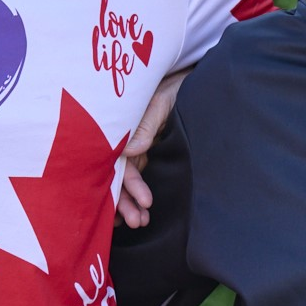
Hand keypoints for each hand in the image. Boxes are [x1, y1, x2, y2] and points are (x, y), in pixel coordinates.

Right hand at [116, 69, 187, 228]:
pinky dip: (133, 195)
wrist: (188, 82)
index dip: (128, 186)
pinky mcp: (145, 153)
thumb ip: (145, 126)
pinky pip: (135, 177)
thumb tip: (131, 151)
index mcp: (120, 131)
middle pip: (117, 178)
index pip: (118, 164)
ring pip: (126, 181)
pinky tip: (135, 212)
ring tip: (140, 223)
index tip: (146, 202)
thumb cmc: (171, 89)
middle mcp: (123, 142)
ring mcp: (134, 149)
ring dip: (129, 203)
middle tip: (139, 222)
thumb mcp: (159, 103)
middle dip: (125, 202)